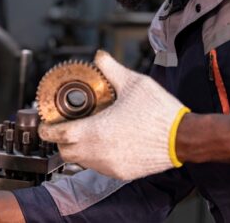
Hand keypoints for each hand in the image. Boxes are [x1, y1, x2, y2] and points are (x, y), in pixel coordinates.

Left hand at [39, 50, 190, 180]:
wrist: (183, 137)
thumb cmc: (159, 112)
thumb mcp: (133, 83)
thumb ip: (111, 69)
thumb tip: (99, 56)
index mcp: (94, 131)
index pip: (57, 135)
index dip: (47, 129)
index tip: (46, 123)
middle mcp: (97, 152)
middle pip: (65, 151)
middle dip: (61, 139)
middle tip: (66, 126)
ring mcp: (108, 166)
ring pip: (81, 161)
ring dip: (78, 148)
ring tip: (87, 132)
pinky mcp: (120, 173)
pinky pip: (99, 167)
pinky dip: (96, 157)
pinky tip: (105, 143)